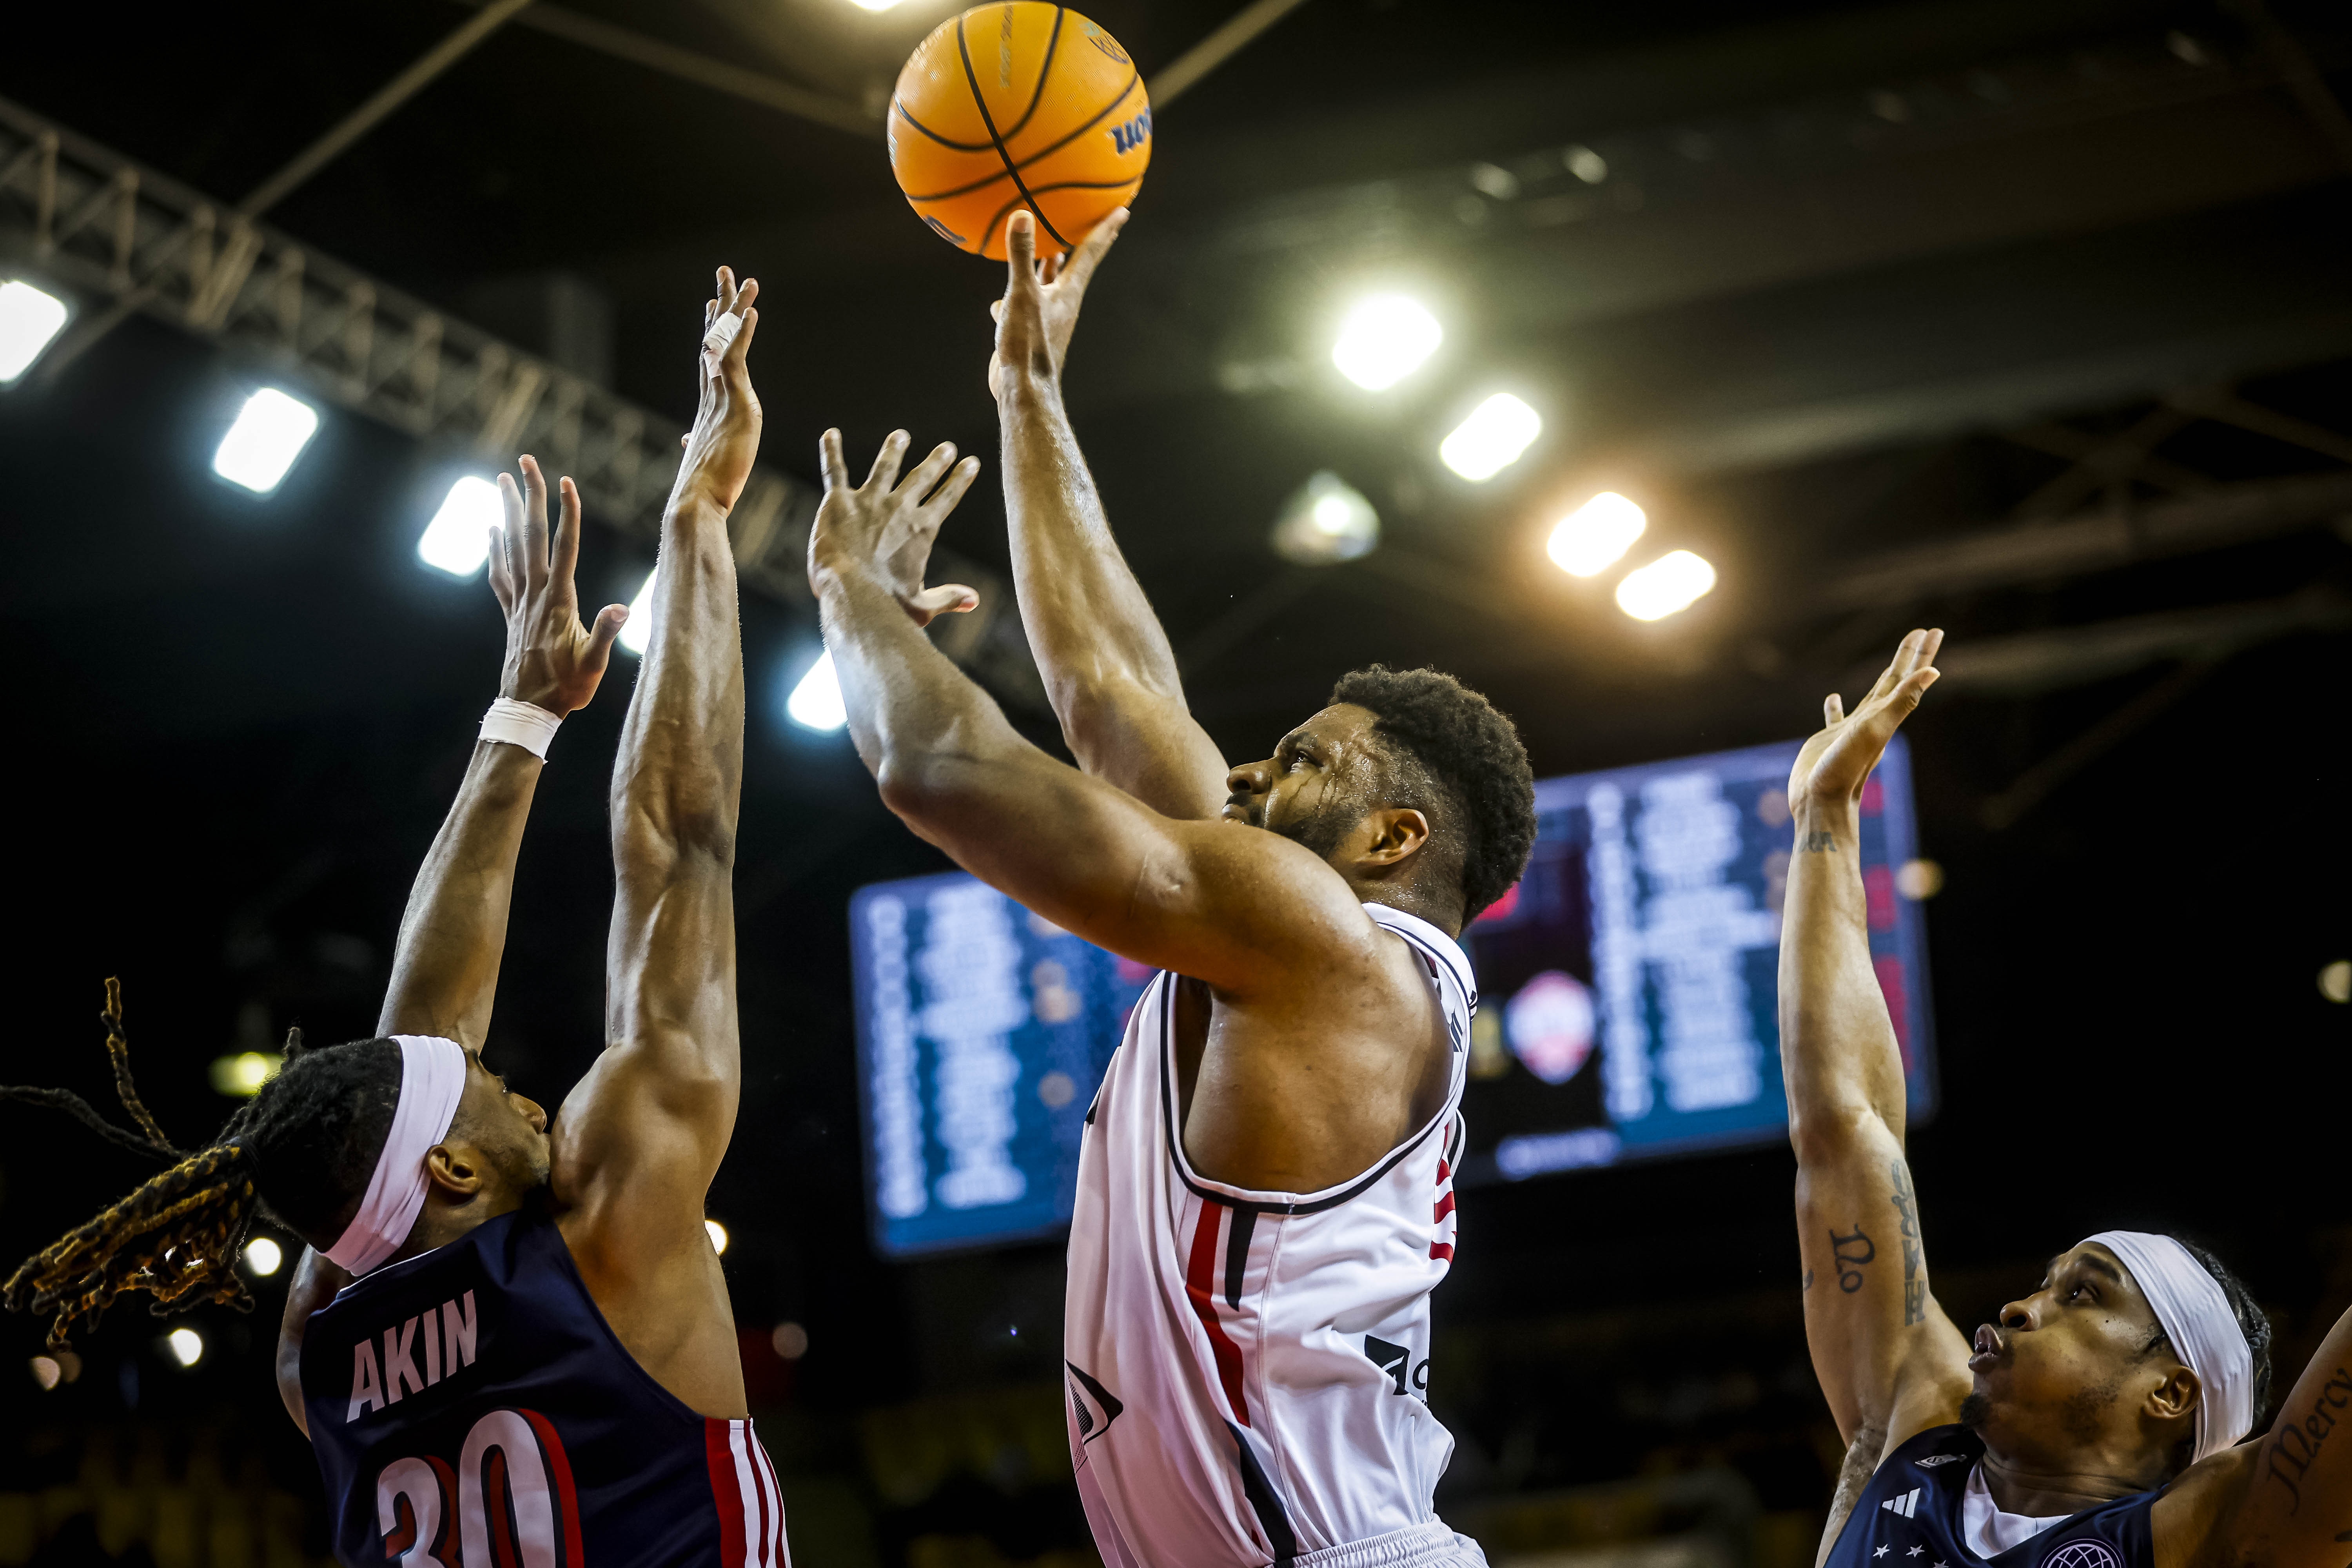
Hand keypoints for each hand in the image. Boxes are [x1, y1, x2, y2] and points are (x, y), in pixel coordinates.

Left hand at [489, 455, 628, 716]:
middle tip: (525, 461)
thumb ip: (605, 634)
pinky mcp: (511, 613)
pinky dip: (493, 548)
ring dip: (507, 511)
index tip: (565, 481)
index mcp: (558, 600)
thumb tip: (622, 608)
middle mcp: (534, 594)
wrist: (529, 710)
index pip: (563, 546)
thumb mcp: (594, 664)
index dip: (566, 512)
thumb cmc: (567, 689)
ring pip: (511, 546)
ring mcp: (519, 602)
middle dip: (530, 496)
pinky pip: (498, 573)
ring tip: (501, 479)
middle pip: (531, 535)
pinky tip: (490, 529)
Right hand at [674, 267, 761, 514]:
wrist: (697, 503)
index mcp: (710, 405)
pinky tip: (752, 312)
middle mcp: (712, 394)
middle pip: (715, 338)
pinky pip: (737, 359)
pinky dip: (743, 334)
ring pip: (726, 342)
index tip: (713, 306)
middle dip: (720, 306)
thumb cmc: (703, 489)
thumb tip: (689, 440)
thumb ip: (698, 442)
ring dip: (735, 308)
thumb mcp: (705, 457)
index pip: (710, 359)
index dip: (712, 330)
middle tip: (723, 274)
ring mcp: (722, 396)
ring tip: (742, 278)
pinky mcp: (735, 404)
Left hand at [809, 429, 982, 626]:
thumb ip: (948, 598)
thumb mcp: (923, 606)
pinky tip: (830, 434)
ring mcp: (869, 501)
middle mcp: (900, 508)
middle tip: (947, 447)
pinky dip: (831, 450)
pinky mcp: (839, 501)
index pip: (947, 497)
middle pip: (922, 477)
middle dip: (937, 460)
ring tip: (900, 436)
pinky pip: (835, 470)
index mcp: (922, 530)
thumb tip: (974, 601)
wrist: (852, 592)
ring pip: (885, 467)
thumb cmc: (887, 604)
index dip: (960, 478)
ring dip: (894, 449)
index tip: (972, 462)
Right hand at [989, 207, 1126, 399]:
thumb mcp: (1022, 295)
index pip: (1090, 252)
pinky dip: (1012, 301)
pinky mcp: (1029, 331)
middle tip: (1096, 222)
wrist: (1023, 389)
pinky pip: (1022, 307)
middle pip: (1074, 265)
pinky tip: (998, 306)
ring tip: (1048, 251)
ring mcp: (1046, 317)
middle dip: (1083, 243)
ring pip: (1047, 285)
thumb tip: (1022, 215)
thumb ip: (1021, 256)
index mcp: (1068, 291)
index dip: (1106, 228)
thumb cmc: (1028, 344)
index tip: (1123, 210)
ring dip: (1046, 268)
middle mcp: (1061, 302)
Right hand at [1787, 629, 1941, 811]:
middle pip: (1895, 680)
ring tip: (1889, 663)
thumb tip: (1934, 672)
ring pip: (1871, 695)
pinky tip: (1832, 698)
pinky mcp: (1829, 739)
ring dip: (1881, 677)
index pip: (1908, 677)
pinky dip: (1835, 707)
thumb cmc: (1847, 768)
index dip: (1921, 654)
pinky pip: (1835, 716)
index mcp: (1885, 714)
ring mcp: (1851, 729)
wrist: (1822, 803)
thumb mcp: (1876, 730)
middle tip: (1921, 633)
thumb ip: (1902, 701)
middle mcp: (1873, 719)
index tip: (1933, 630)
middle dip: (1908, 657)